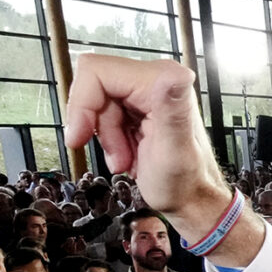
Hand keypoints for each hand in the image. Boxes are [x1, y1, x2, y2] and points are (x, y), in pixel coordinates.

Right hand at [63, 56, 230, 239]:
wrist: (191, 200)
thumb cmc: (186, 183)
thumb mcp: (175, 153)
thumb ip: (173, 112)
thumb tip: (172, 75)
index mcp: (165, 81)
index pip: (97, 71)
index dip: (81, 103)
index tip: (80, 135)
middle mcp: (155, 80)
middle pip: (95, 87)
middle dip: (96, 124)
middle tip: (115, 155)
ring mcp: (146, 93)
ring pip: (97, 103)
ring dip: (105, 136)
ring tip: (125, 159)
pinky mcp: (139, 107)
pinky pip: (105, 114)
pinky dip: (109, 139)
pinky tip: (127, 156)